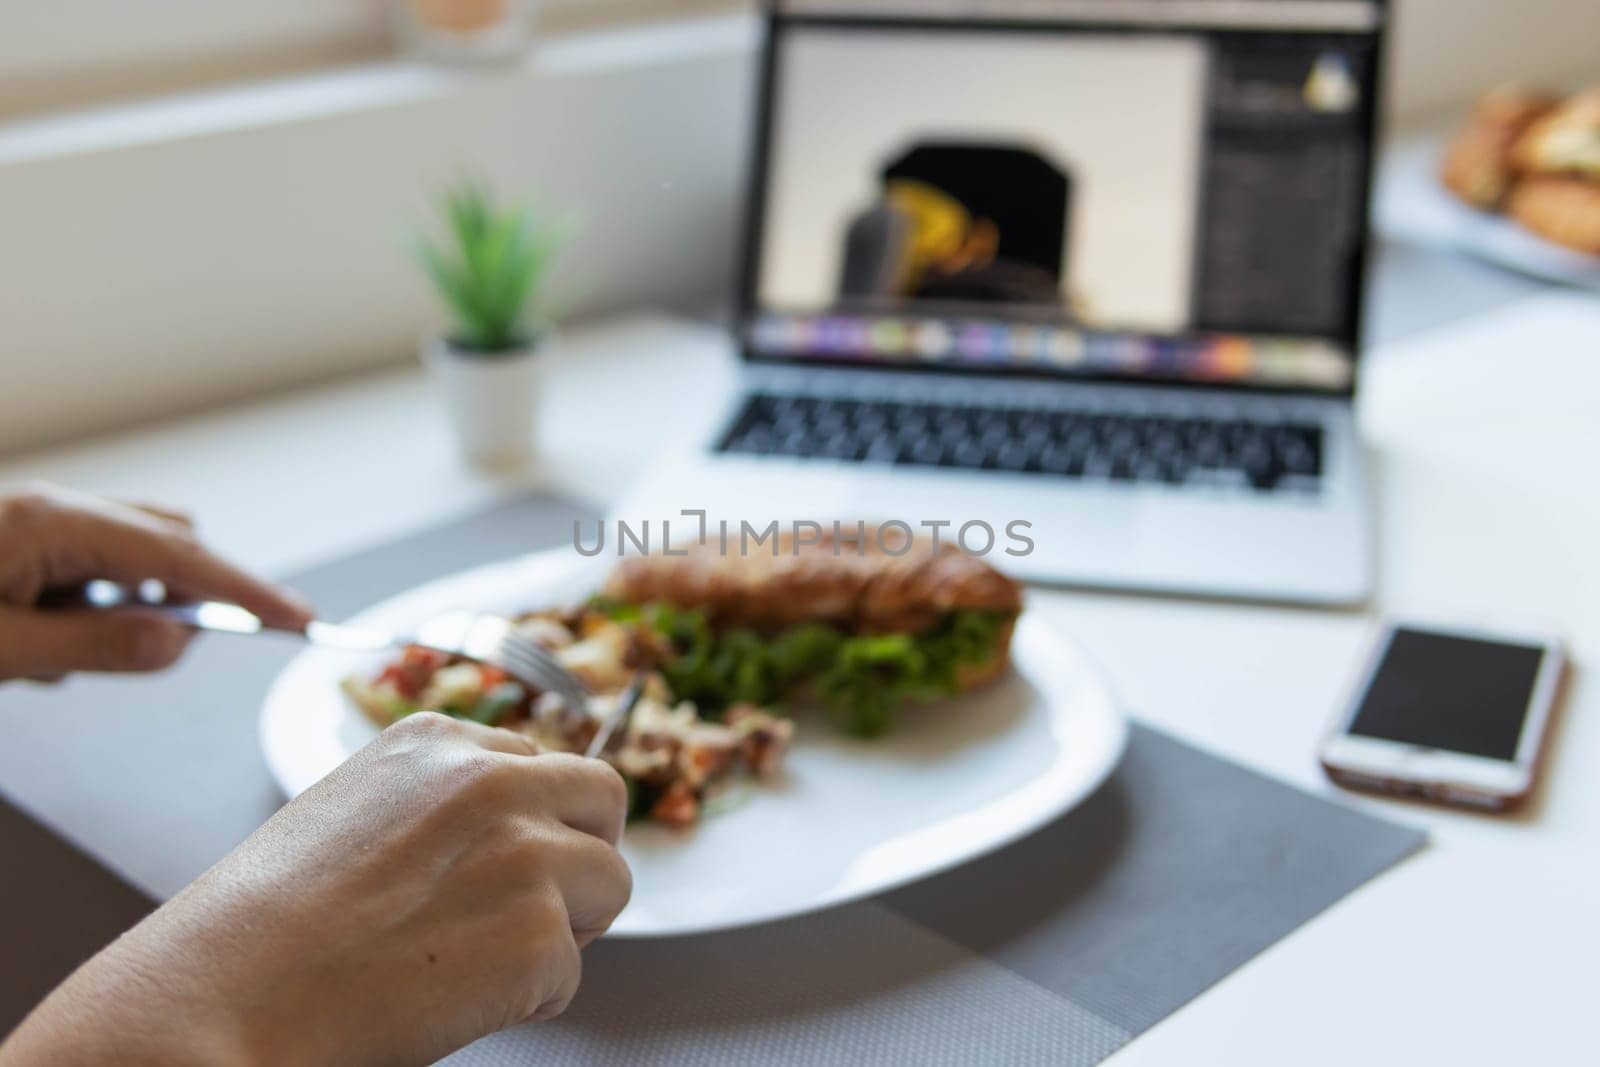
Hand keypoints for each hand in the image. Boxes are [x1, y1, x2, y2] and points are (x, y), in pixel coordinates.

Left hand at [0, 484, 311, 681]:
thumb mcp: (1, 647)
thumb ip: (90, 646)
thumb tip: (175, 642)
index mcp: (50, 522)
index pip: (173, 554)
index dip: (241, 587)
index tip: (296, 616)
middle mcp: (57, 512)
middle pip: (168, 546)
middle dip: (188, 600)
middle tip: (170, 651)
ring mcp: (47, 526)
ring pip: (137, 563)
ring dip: (133, 612)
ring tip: (62, 656)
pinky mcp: (37, 547)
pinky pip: (101, 575)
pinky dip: (102, 613)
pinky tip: (48, 641)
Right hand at [0, 713, 632, 1065]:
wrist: (223, 993)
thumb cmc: (266, 921)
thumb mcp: (353, 808)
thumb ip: (440, 801)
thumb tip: (514, 828)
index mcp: (441, 740)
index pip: (541, 762)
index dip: (533, 820)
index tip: (499, 862)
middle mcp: (495, 778)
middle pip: (603, 800)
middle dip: (582, 853)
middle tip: (535, 909)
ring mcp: (526, 852)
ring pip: (610, 884)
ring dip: (563, 929)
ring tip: (475, 961)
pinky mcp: (539, 933)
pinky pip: (572, 972)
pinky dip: (528, 999)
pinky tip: (451, 1000)